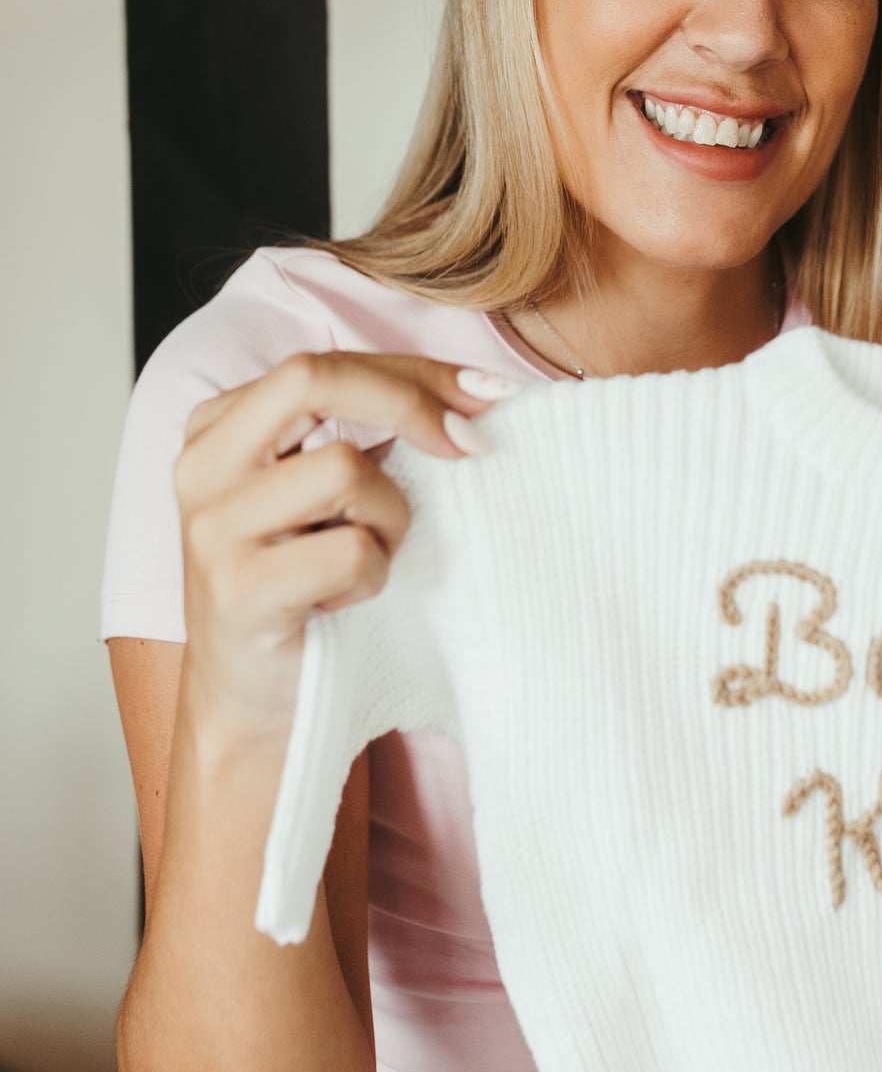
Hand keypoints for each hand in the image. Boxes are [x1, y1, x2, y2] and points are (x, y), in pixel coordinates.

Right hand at [173, 353, 516, 741]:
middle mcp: (202, 467)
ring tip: (368, 558)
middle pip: (314, 379)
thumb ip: (371, 433)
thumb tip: (482, 393)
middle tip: (471, 446)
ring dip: (389, 517)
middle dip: (410, 403)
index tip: (489, 394)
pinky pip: (350, 551)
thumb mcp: (327, 496)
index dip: (415, 371)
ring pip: (344, 468)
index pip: (324, 363)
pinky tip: (343, 601)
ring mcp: (212, 529)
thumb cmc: (309, 590)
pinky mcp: (236, 591)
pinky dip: (373, 576)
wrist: (256, 708)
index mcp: (219, 428)